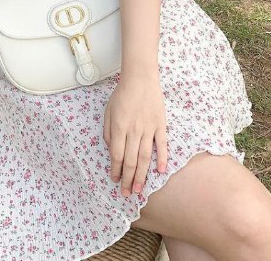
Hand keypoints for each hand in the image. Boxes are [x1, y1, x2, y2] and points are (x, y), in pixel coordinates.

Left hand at [103, 74, 167, 197]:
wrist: (140, 77)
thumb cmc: (122, 94)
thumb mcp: (108, 111)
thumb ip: (108, 132)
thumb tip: (112, 151)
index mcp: (119, 127)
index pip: (117, 155)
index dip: (116, 170)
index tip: (115, 180)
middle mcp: (133, 130)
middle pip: (131, 160)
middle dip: (128, 179)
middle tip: (127, 193)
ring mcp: (148, 128)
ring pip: (145, 157)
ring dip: (142, 175)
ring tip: (139, 189)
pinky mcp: (160, 124)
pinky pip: (162, 145)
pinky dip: (162, 158)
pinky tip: (161, 172)